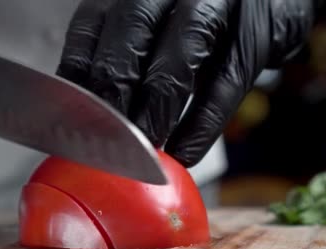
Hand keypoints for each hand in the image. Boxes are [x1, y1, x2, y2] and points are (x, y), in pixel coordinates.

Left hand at [57, 0, 321, 166]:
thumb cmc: (204, 16)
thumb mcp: (157, 22)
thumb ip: (122, 54)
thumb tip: (80, 113)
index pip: (90, 29)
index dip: (76, 81)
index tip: (68, 122)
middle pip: (127, 43)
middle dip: (111, 102)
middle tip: (102, 147)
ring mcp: (218, 4)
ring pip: (175, 65)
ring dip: (154, 117)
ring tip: (143, 156)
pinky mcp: (257, 33)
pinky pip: (223, 87)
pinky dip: (201, 127)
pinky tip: (185, 154)